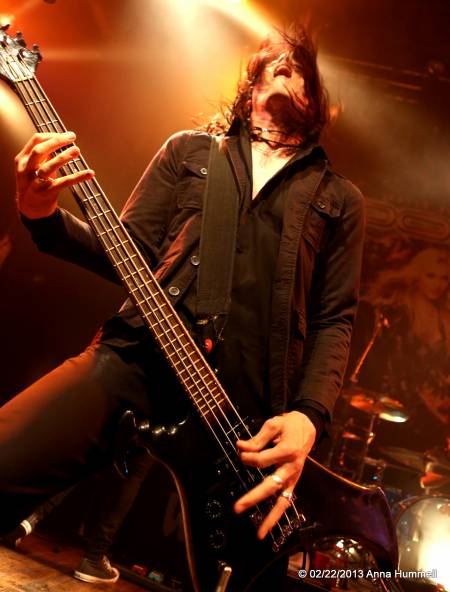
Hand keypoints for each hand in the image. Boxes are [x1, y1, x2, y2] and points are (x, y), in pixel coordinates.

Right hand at [15, 132, 94, 218]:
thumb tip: (61, 140)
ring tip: (77, 150)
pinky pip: (63, 183)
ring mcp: (35, 182)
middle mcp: (26, 170)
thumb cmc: (35, 183)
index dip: (52, 135)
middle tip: (72, 138)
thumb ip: (44, 155)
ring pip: (49, 167)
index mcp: (22, 159)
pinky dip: (78, 177)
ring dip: (64, 157)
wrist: (31, 208)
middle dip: (57, 142)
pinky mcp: (47, 193)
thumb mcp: (34, 166)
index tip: (67, 135)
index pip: (36, 141)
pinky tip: (89, 173)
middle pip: (40, 151)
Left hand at [234, 410, 314, 538]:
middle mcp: (292, 467)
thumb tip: (240, 447)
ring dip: (271, 517)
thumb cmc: (289, 424)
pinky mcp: (294, 481)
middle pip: (270, 486)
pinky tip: (269, 525)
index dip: (247, 456)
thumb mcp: (273, 424)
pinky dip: (279, 513)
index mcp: (287, 450)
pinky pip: (286, 499)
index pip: (261, 460)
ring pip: (282, 500)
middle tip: (237, 508)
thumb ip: (257, 439)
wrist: (309, 426)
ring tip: (260, 534)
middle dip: (253, 498)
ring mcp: (294, 476)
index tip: (241, 449)